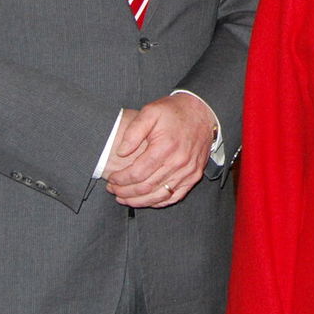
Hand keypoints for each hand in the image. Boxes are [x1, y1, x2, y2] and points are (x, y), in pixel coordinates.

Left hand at [104, 94, 218, 208]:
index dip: (121, 179)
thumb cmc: (174, 112)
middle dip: (125, 192)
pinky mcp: (194, 176)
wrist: (203, 112)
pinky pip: (174, 197)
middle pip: (146, 187)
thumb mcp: (150, 112)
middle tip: (112, 190)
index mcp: (165, 147)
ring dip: (138, 201)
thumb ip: (133, 132)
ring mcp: (188, 172)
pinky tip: (145, 199)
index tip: (111, 178)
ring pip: (159, 196)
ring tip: (124, 198)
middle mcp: (178, 163)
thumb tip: (121, 152)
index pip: (137, 173)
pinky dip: (157, 202)